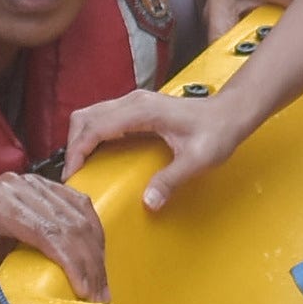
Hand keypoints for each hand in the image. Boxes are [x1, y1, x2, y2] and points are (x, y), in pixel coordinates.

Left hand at [0, 168, 108, 302]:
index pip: (45, 230)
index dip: (69, 261)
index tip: (84, 290)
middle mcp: (18, 186)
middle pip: (67, 223)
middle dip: (88, 263)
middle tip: (99, 296)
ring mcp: (37, 184)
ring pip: (80, 216)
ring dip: (95, 254)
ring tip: (101, 286)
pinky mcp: (51, 189)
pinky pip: (83, 209)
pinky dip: (94, 237)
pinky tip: (98, 262)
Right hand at [61, 84, 247, 213]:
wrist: (231, 113)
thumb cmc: (217, 132)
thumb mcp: (197, 160)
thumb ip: (172, 180)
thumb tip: (149, 201)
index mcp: (142, 111)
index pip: (95, 127)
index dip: (77, 151)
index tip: (72, 174)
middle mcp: (133, 102)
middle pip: (85, 117)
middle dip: (73, 145)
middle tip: (74, 174)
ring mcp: (134, 102)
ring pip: (91, 115)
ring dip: (81, 138)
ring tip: (81, 167)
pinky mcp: (138, 107)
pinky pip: (104, 117)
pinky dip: (92, 134)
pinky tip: (97, 155)